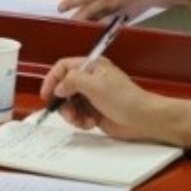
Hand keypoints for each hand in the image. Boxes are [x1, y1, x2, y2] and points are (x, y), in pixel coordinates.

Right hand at [38, 56, 152, 140]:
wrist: (143, 119)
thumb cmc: (127, 99)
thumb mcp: (96, 85)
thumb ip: (73, 81)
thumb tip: (59, 86)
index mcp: (91, 67)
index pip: (63, 68)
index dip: (52, 79)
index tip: (47, 94)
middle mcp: (90, 81)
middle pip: (64, 88)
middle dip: (63, 101)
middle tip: (67, 111)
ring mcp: (92, 97)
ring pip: (70, 104)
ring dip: (72, 114)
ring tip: (80, 120)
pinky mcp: (95, 111)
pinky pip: (78, 116)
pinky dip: (80, 121)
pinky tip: (90, 123)